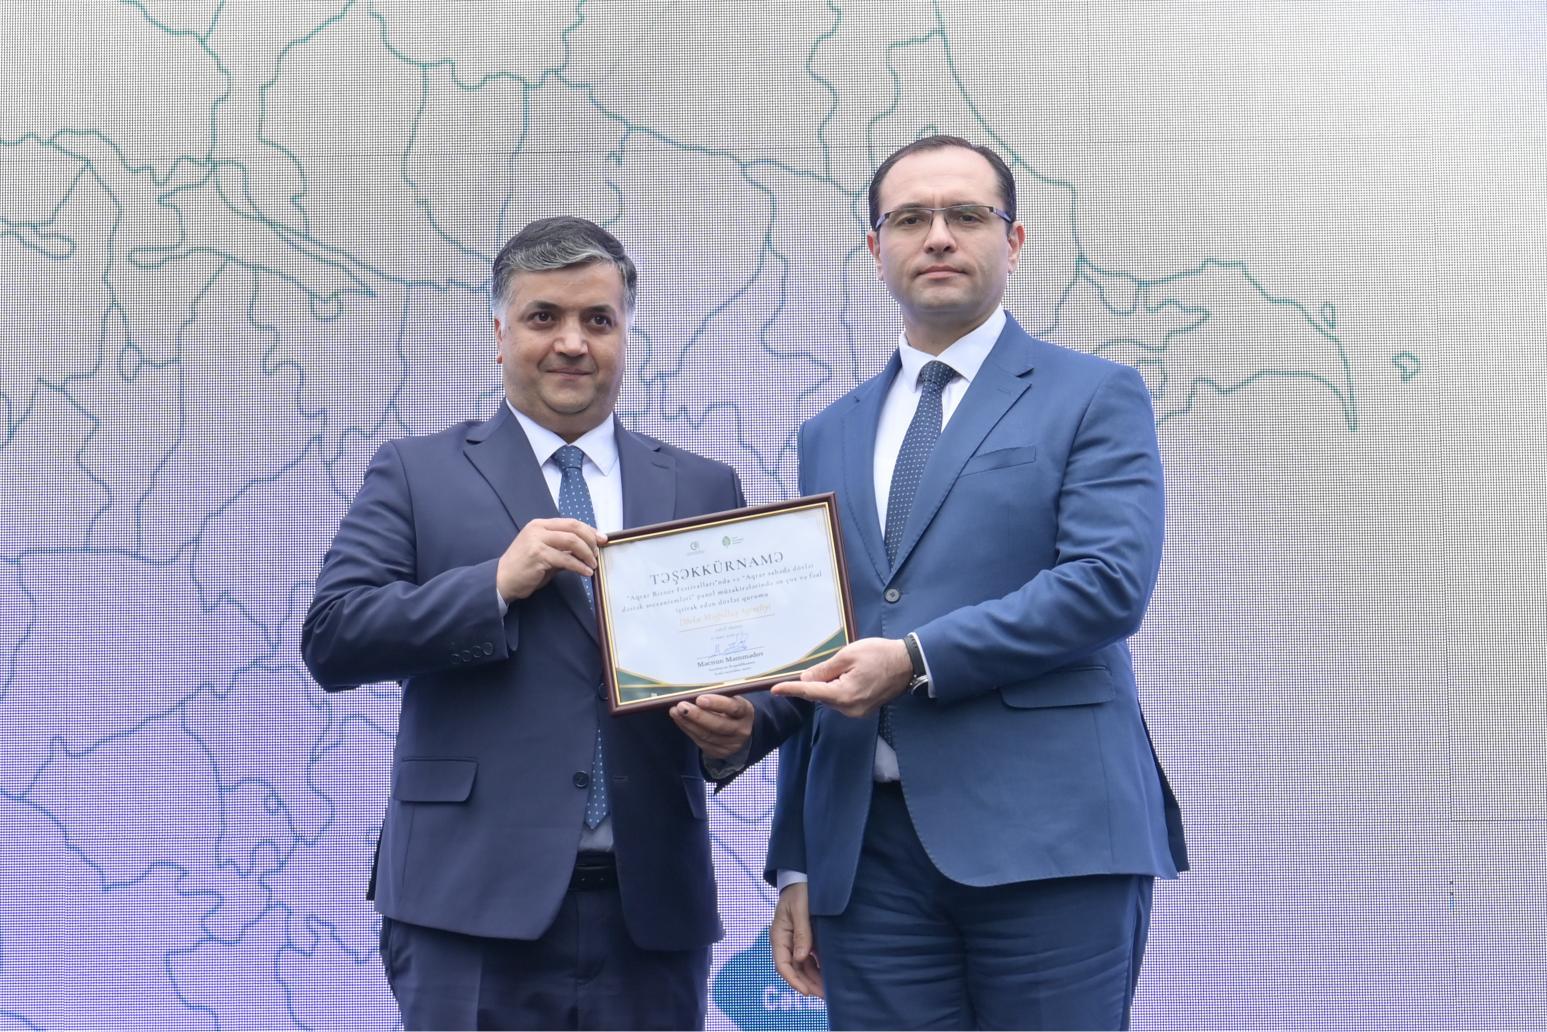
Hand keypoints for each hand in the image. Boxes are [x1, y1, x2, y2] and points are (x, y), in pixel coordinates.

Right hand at [496, 518, 606, 600]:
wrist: (502, 580)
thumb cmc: (524, 568)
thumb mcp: (546, 554)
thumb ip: (563, 549)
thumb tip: (587, 550)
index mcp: (540, 525)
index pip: (571, 522)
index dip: (589, 530)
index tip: (602, 539)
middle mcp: (538, 529)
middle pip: (573, 528)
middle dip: (590, 540)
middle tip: (598, 553)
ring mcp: (537, 541)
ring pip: (571, 541)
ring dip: (586, 554)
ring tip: (592, 564)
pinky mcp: (538, 555)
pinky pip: (565, 559)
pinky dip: (579, 566)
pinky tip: (586, 572)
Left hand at [669, 693, 753, 759]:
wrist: (739, 730)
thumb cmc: (730, 708)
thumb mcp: (732, 699)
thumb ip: (718, 695)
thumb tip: (694, 690)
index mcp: (746, 712)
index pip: (733, 708)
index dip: (717, 703)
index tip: (700, 698)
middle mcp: (741, 730)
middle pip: (719, 725)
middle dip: (698, 715)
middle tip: (682, 706)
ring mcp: (730, 744)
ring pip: (707, 735)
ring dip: (688, 723)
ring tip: (675, 711)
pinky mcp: (719, 752)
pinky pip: (700, 742)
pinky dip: (688, 729)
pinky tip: (680, 720)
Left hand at [769, 637, 911, 717]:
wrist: (908, 663)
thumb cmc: (880, 655)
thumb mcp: (848, 655)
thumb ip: (825, 669)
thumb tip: (806, 679)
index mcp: (844, 695)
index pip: (811, 692)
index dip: (791, 689)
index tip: (775, 690)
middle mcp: (849, 708)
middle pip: (822, 695)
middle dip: (820, 680)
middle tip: (838, 663)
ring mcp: (857, 711)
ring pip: (832, 697)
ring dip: (832, 683)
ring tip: (852, 667)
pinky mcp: (863, 709)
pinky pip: (843, 698)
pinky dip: (840, 687)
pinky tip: (853, 674)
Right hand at [771, 882, 822, 997]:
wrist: (802, 879)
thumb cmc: (799, 892)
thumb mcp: (800, 910)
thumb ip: (801, 933)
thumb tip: (801, 958)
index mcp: (779, 936)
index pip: (782, 964)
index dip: (793, 980)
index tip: (806, 991)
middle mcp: (785, 943)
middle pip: (794, 970)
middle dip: (806, 984)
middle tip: (823, 996)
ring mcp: (795, 943)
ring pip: (803, 967)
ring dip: (813, 980)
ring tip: (828, 992)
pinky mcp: (806, 940)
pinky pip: (810, 960)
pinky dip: (818, 970)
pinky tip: (828, 977)